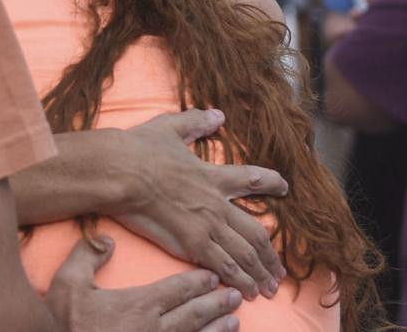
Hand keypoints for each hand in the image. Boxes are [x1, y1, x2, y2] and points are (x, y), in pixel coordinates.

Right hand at [46, 237, 241, 331]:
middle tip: (236, 294)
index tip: (212, 276)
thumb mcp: (67, 284)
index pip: (177, 289)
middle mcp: (156, 329)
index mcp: (140, 305)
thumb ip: (87, 256)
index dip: (197, 282)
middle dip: (216, 302)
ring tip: (235, 321)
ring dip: (217, 329)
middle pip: (194, 313)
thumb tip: (108, 238)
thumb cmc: (65, 323)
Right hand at [106, 110, 288, 300]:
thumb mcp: (169, 127)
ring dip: (259, 272)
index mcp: (212, 175)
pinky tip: (245, 292)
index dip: (271, 183)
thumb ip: (195, 121)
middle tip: (279, 270)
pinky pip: (223, 265)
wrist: (122, 172)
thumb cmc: (138, 149)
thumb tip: (218, 114)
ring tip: (268, 288)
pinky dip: (238, 280)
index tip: (285, 188)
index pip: (251, 179)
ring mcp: (206, 224)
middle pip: (256, 232)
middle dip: (270, 255)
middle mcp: (216, 202)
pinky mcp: (191, 242)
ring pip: (244, 253)